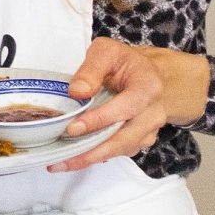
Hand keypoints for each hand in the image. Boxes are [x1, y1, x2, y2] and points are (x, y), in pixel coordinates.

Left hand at [48, 37, 208, 172]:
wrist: (143, 73)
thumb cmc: (124, 62)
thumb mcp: (107, 51)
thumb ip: (91, 68)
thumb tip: (77, 91)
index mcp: (148, 87)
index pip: (126, 108)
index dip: (99, 120)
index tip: (73, 128)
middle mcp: (153, 113)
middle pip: (124, 138)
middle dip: (92, 151)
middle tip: (62, 158)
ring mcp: (148, 130)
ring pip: (120, 150)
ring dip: (91, 158)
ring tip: (61, 162)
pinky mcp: (139, 140)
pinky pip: (118, 152)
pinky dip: (96, 157)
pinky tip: (73, 157)